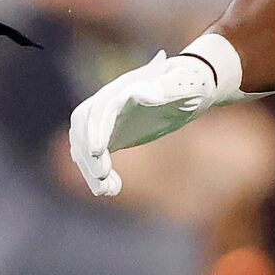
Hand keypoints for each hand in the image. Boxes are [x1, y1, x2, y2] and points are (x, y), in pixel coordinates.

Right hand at [69, 46, 235, 197]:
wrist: (191, 88)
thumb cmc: (191, 84)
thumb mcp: (185, 84)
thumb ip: (169, 87)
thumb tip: (144, 93)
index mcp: (125, 88)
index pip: (100, 108)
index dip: (95, 129)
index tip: (98, 151)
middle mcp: (110, 102)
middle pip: (83, 126)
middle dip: (86, 151)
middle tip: (102, 177)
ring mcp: (109, 119)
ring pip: (84, 143)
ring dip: (89, 167)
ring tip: (106, 190)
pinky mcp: (113, 134)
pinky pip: (95, 155)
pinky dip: (98, 173)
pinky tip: (113, 188)